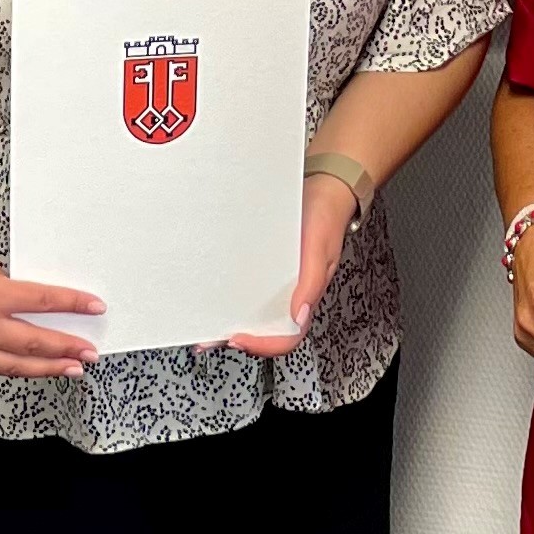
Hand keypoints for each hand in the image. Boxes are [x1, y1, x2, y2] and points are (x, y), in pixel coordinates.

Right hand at [0, 228, 98, 376]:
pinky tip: (27, 368)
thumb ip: (6, 291)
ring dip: (45, 369)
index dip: (74, 305)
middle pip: (34, 344)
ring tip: (69, 369)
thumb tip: (31, 308)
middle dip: (67, 350)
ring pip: (13, 367)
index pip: (44, 303)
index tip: (94, 307)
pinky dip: (10, 368)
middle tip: (89, 353)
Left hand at [229, 171, 357, 356]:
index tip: (238, 338)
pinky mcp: (268, 269)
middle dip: (239, 338)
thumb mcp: (321, 251)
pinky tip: (218, 294)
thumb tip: (298, 316)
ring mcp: (279, 284)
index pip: (286, 337)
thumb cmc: (325, 218)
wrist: (324, 188)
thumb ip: (311, 285)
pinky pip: (250, 289)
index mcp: (306, 298)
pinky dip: (233, 297)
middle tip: (211, 339)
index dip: (262, 345)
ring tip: (208, 323)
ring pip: (256, 314)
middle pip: (266, 331)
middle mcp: (291, 295)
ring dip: (233, 321)